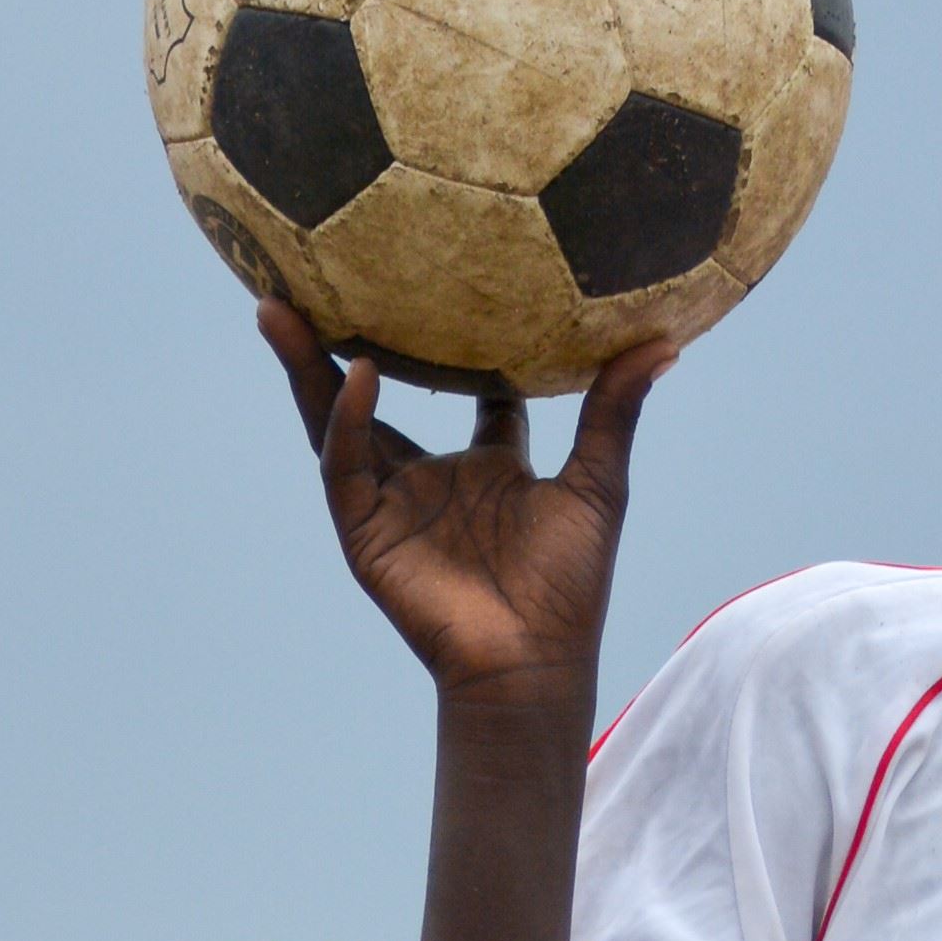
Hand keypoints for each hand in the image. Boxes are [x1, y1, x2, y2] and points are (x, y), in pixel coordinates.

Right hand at [263, 301, 673, 709]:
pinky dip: (348, 422)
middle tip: (322, 278)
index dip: (459, 344)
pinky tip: (358, 377)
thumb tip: (662, 342)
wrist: (535, 661)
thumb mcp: (598, 484)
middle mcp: (433, 479)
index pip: (469, 393)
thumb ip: (613, 412)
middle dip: (344, 345)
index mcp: (489, 467)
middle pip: (377, 397)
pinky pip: (345, 467)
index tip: (452, 282)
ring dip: (308, 369)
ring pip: (337, 422)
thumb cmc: (570, 585)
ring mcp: (392, 505)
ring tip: (279, 309)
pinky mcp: (365, 532)